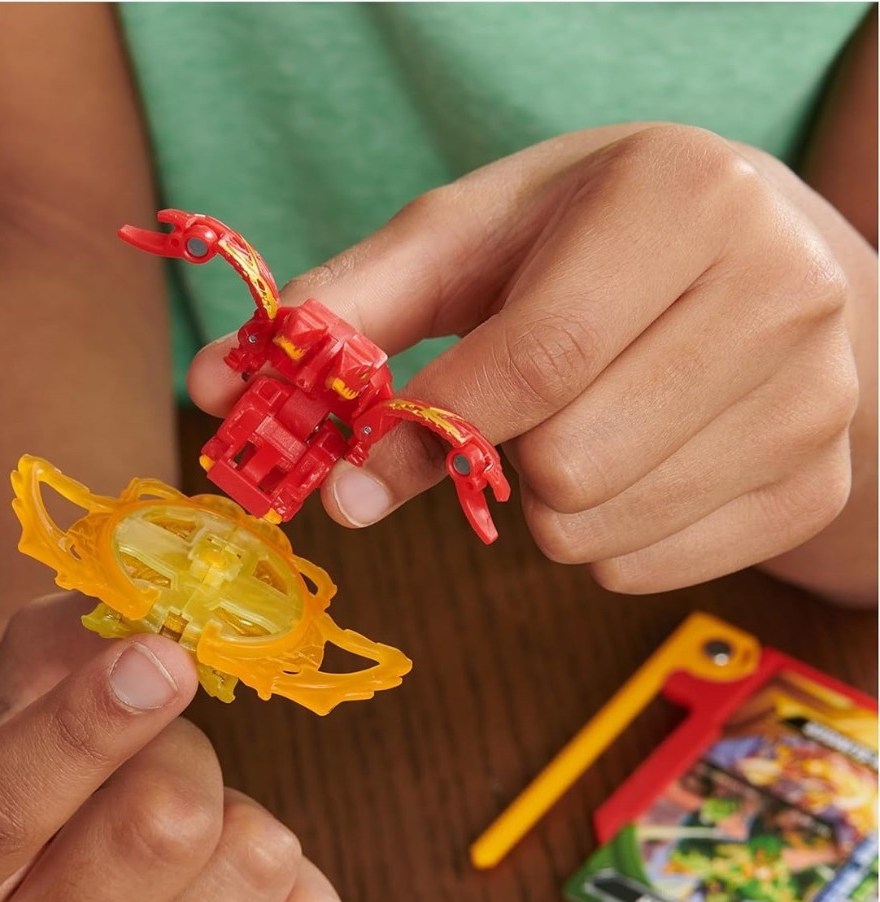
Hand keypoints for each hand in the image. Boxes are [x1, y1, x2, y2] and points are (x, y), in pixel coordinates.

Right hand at [0, 594, 350, 901]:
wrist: (63, 844)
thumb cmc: (37, 741)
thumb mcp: (23, 672)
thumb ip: (82, 632)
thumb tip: (172, 624)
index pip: (0, 807)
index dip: (87, 726)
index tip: (162, 658)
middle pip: (161, 829)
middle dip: (183, 751)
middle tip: (160, 748)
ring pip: (253, 863)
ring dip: (236, 810)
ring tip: (181, 819)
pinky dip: (285, 871)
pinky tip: (221, 872)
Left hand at [190, 123, 874, 596]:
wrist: (753, 263)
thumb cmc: (586, 239)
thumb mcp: (472, 239)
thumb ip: (349, 309)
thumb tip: (217, 388)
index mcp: (684, 201)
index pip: (547, 354)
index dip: (436, 429)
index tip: (349, 482)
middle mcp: (781, 293)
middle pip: (575, 461)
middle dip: (494, 462)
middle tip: (505, 412)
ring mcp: (817, 397)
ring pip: (604, 529)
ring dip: (539, 504)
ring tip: (571, 423)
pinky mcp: (817, 480)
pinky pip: (649, 569)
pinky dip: (599, 537)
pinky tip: (624, 462)